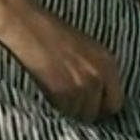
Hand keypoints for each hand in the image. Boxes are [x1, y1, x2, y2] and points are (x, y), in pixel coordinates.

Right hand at [0, 0, 124, 121]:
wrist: (24, 24)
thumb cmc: (51, 33)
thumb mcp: (86, 48)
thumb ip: (97, 72)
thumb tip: (100, 97)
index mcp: (108, 63)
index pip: (115, 103)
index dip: (101, 106)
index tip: (90, 106)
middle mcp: (98, 76)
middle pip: (96, 112)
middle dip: (83, 110)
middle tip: (69, 100)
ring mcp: (80, 85)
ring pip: (77, 114)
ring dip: (67, 109)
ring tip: (56, 91)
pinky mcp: (61, 91)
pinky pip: (62, 111)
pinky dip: (55, 105)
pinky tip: (47, 90)